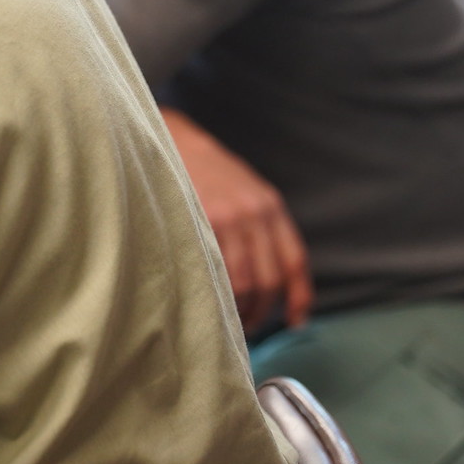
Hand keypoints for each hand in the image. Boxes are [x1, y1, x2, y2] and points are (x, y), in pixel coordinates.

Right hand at [161, 109, 312, 331]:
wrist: (165, 136)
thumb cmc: (201, 170)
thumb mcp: (241, 189)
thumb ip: (257, 224)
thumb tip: (264, 277)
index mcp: (269, 205)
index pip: (294, 261)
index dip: (298, 297)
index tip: (295, 321)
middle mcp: (255, 212)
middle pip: (269, 279)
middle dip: (261, 311)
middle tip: (248, 327)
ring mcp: (227, 217)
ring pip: (242, 282)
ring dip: (237, 310)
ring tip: (224, 321)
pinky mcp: (199, 222)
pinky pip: (213, 271)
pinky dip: (214, 295)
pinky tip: (206, 303)